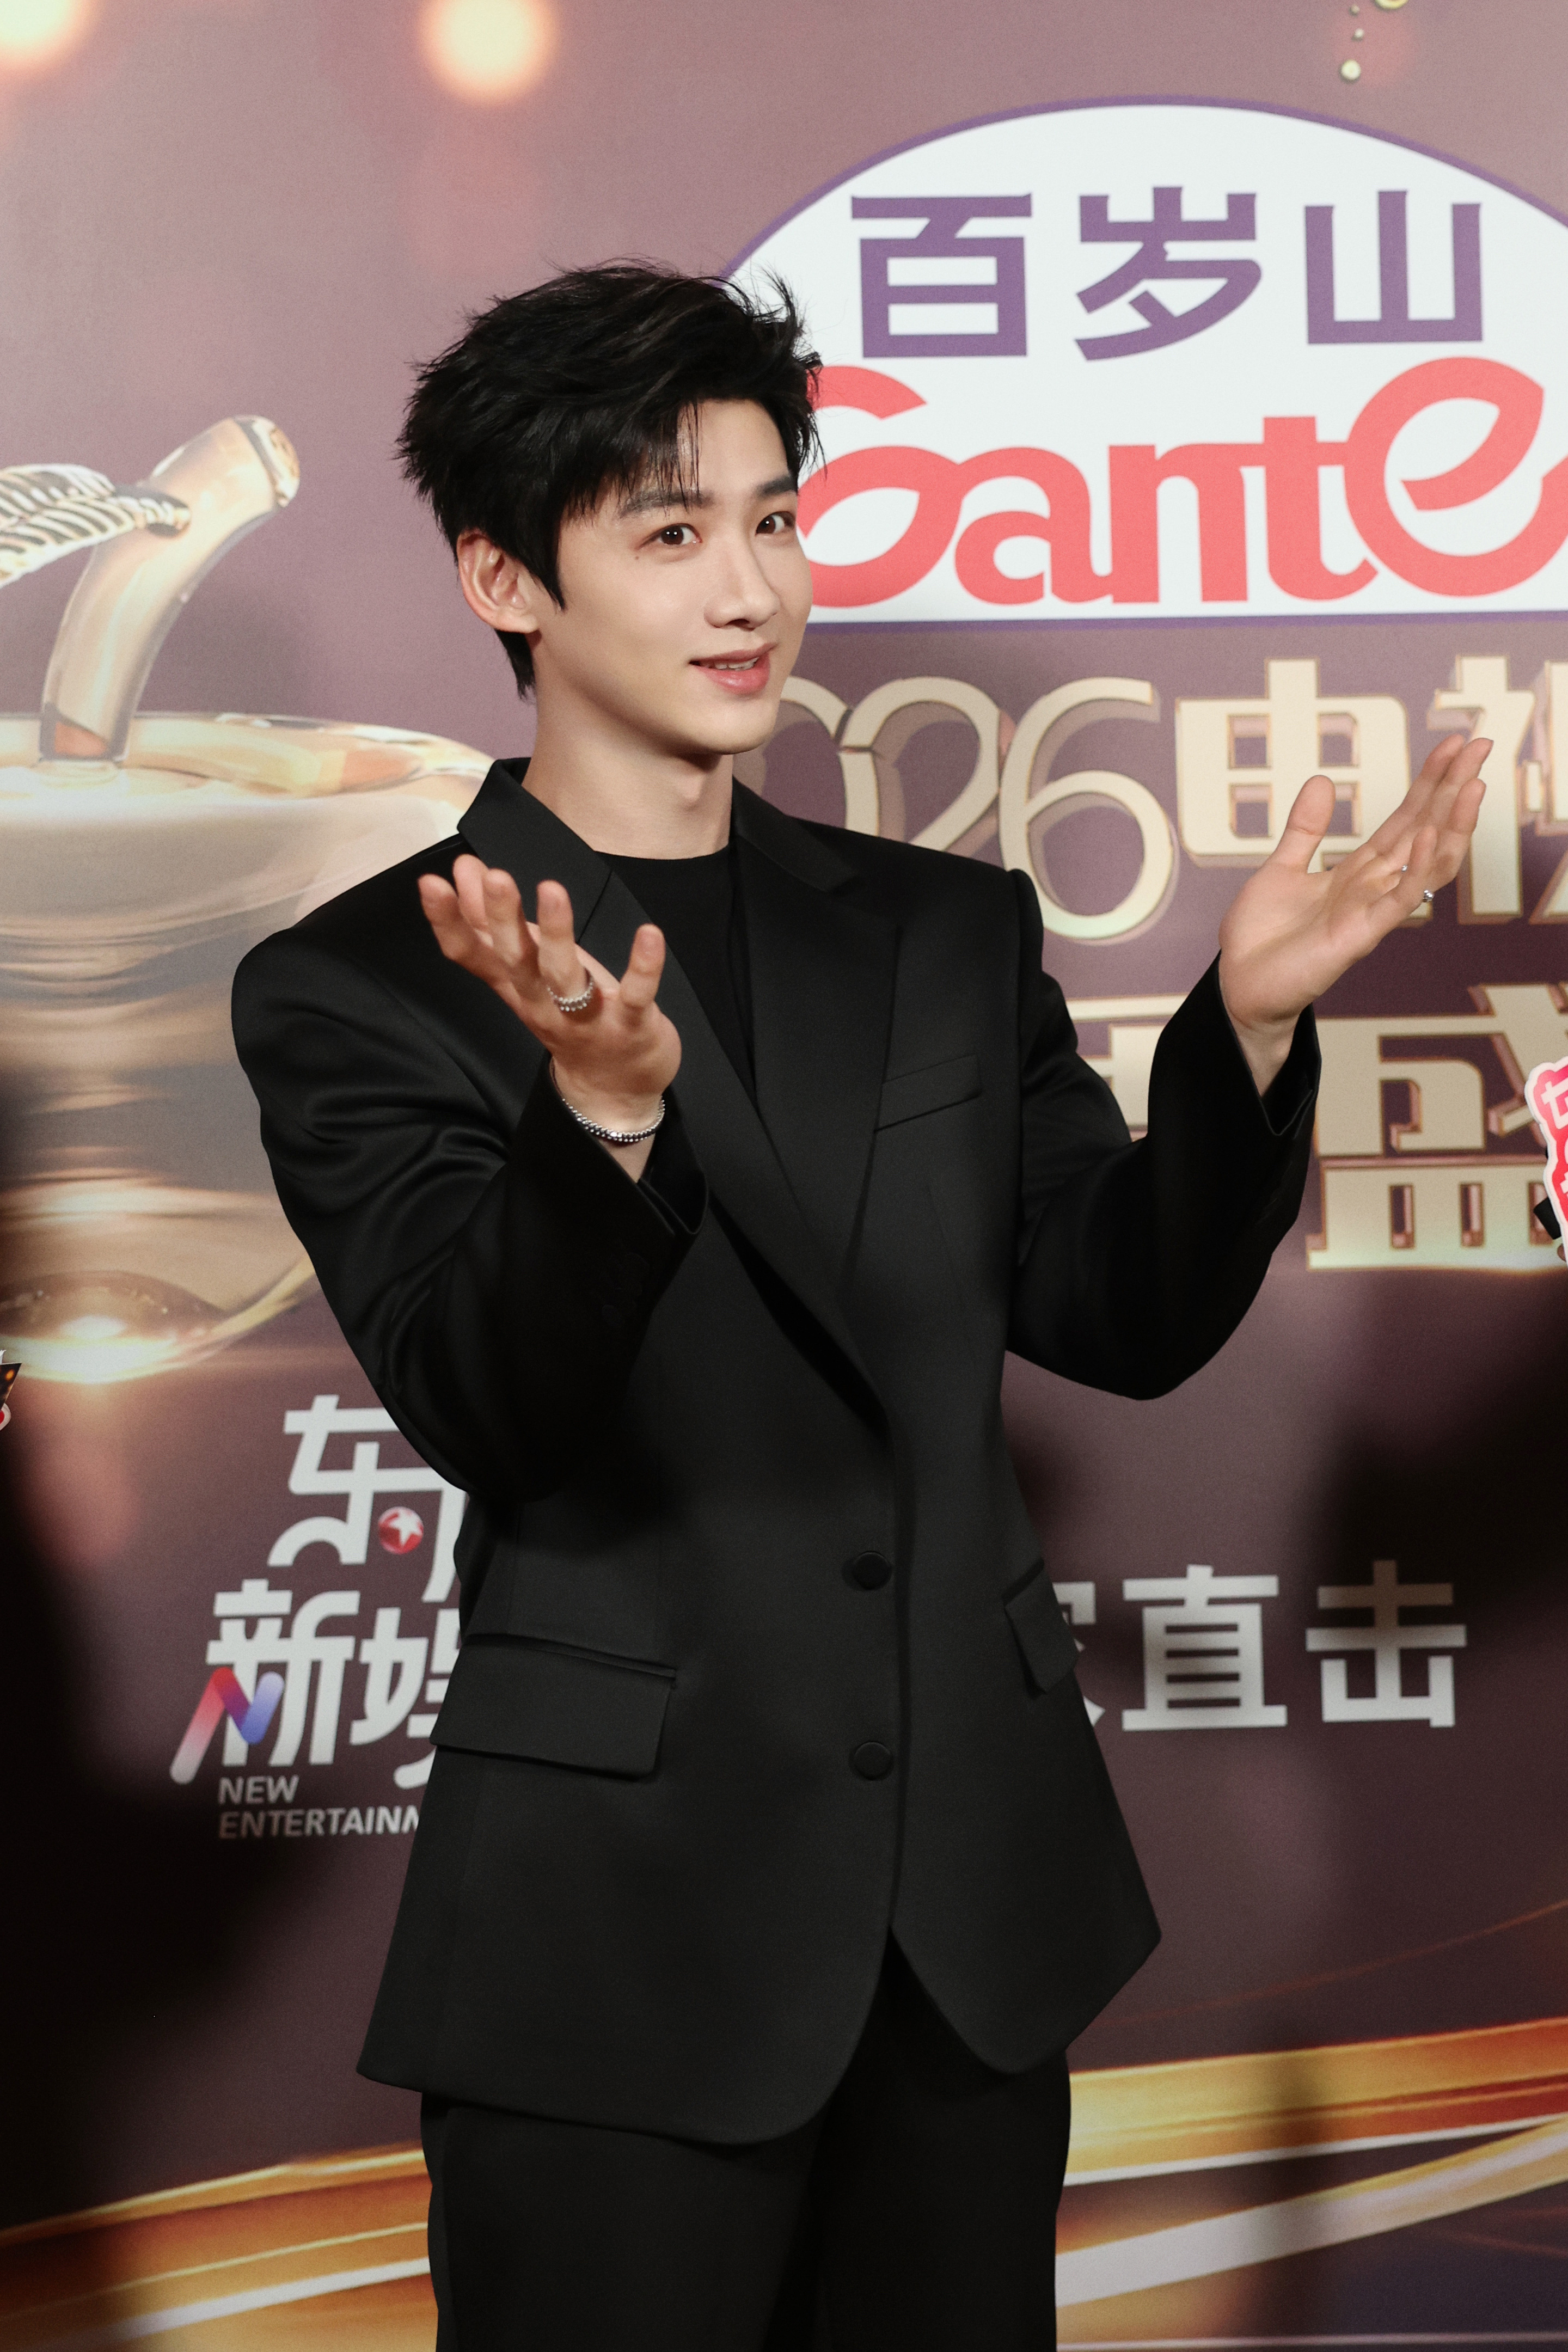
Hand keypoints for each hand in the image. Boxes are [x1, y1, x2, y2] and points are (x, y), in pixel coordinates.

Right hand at [418, 856, 680, 1173]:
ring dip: (557, 935)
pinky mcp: (629, 1026)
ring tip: (551, 890)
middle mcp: (541, 1003)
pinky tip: (650, 934)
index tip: (430, 883)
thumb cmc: (568, 1016)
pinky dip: (643, 968)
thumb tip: (464, 869)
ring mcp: (584, 1018)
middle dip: (502, 919)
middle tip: (494, 876)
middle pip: (514, 961)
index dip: (448, 922)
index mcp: (514, 986)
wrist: (612, 1092)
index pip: (470, 955)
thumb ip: (491, 924)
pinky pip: (635, 996)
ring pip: (564, 978)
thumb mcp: (525, 970)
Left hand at [1217, 731, 1489, 1093]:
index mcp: (1357, 871)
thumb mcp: (1280, 868)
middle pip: (1425, 830)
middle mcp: (1372, 888)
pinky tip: (1431, 834)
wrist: (1239, 985)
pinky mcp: (1360, 937)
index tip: (1454, 744)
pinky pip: (1399, 899)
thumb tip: (1321, 780)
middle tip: (1480, 745)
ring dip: (1452, 824)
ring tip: (1472, 784)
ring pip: (1426, 864)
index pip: (1405, 818)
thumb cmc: (1261, 937)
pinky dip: (1417, 868)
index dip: (1430, 781)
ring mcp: (1370, 912)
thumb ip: (1305, 829)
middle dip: (1453, 789)